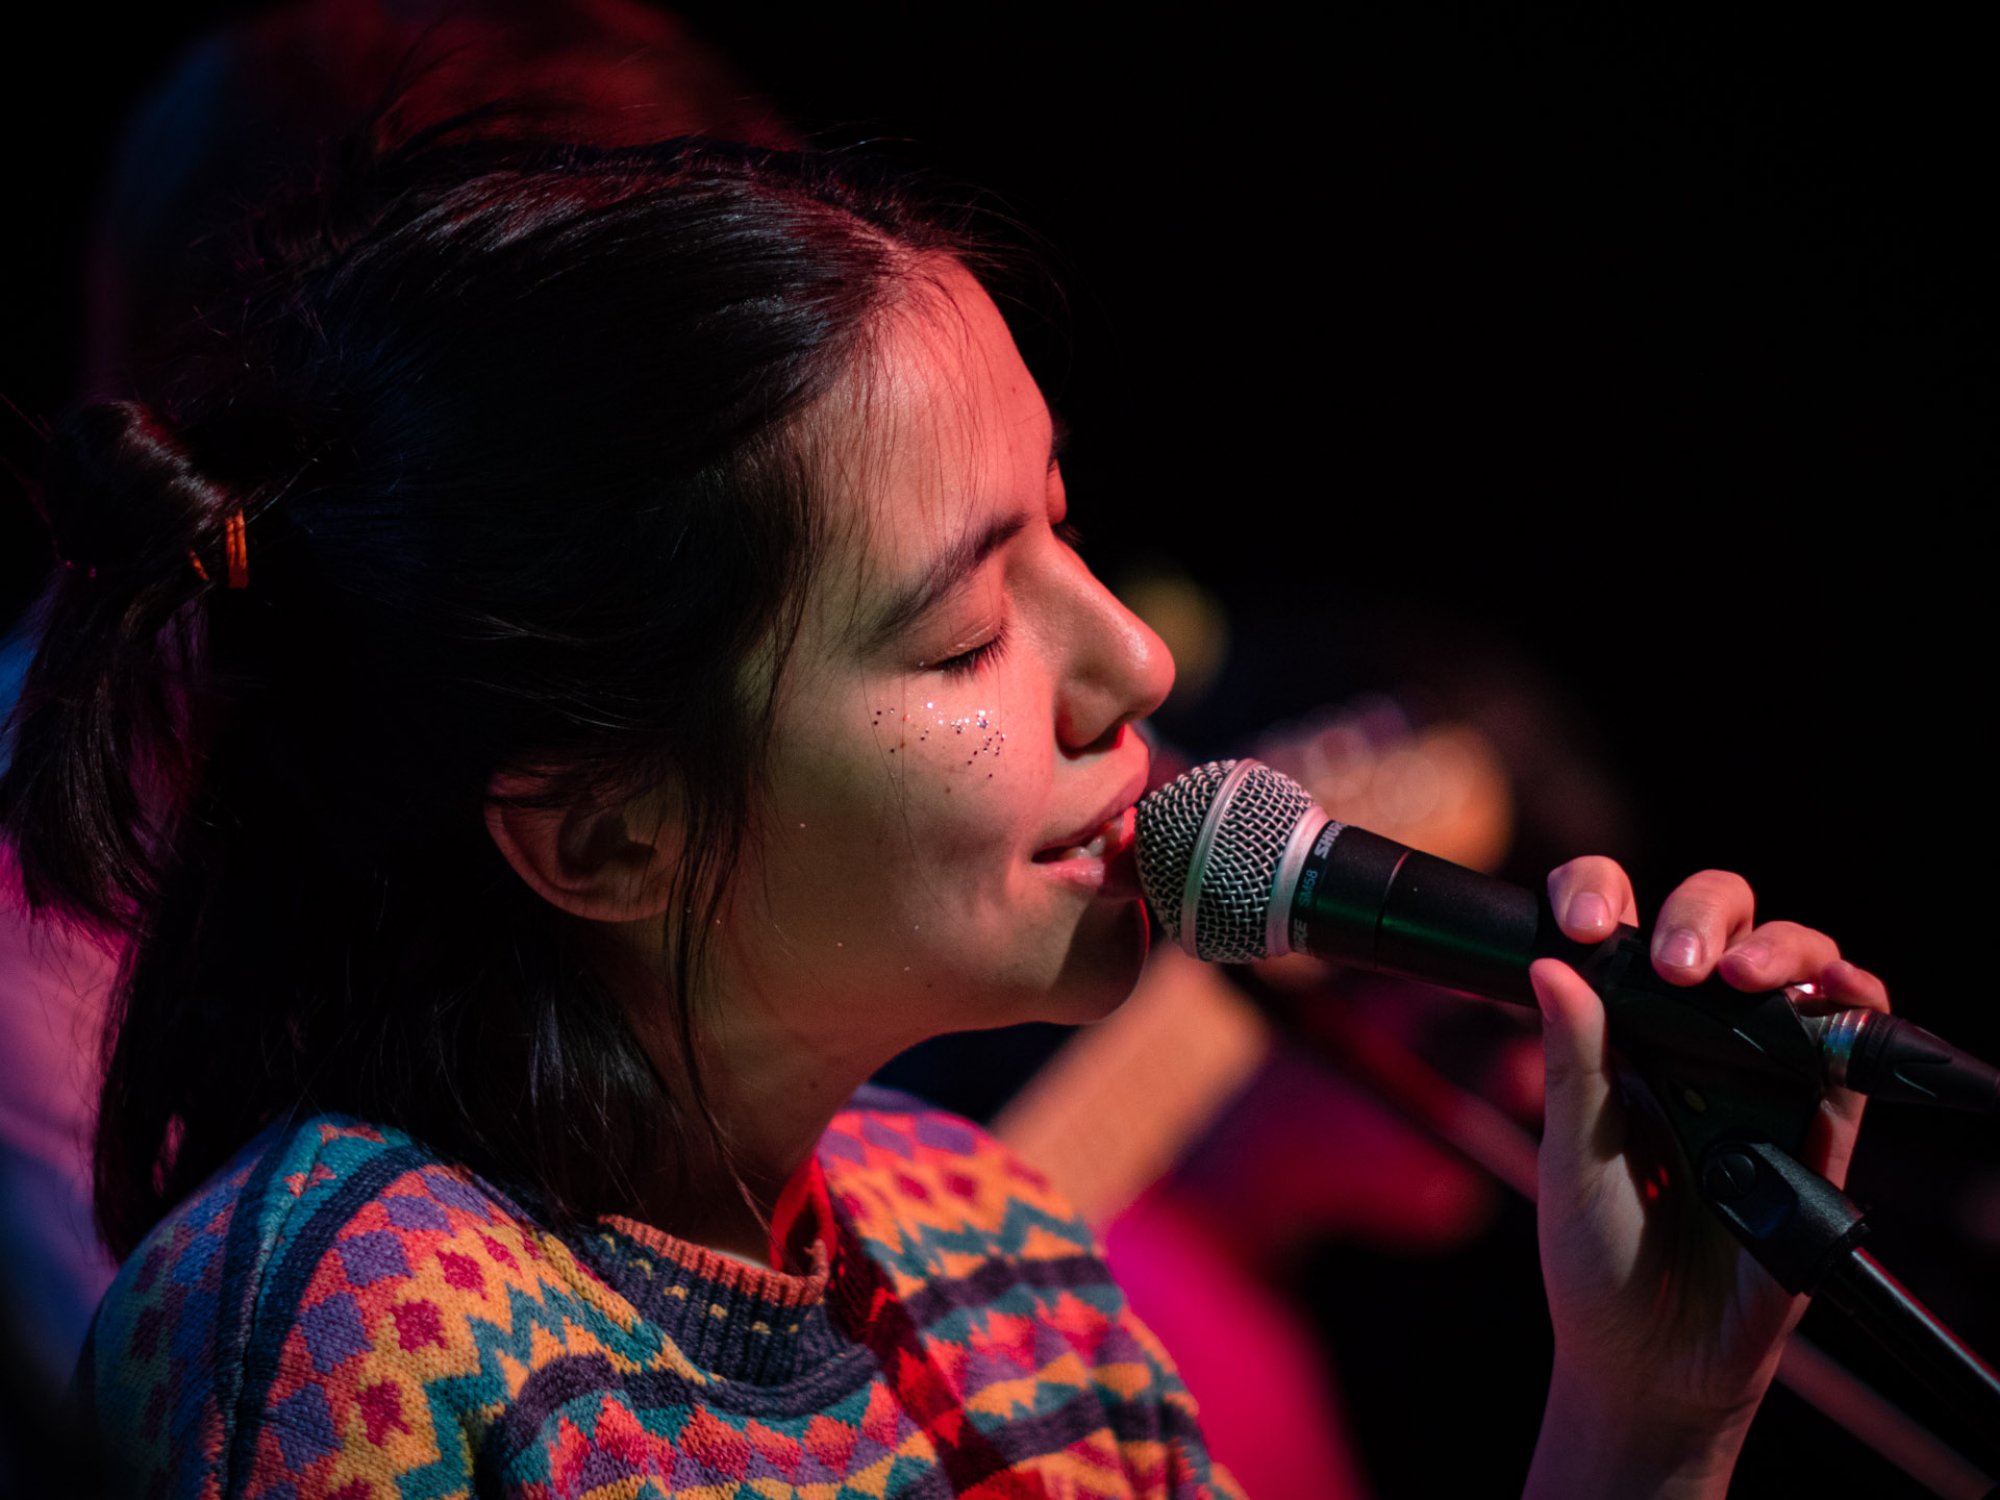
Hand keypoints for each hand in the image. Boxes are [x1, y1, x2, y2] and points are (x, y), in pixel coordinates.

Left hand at [1523, 860, 1889, 1497]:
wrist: (1653, 1358)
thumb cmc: (1595, 1253)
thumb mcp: (1568, 1154)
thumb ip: (1571, 1061)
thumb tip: (1550, 967)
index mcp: (1615, 1027)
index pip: (1615, 927)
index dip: (1601, 896)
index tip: (1586, 924)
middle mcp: (1689, 1034)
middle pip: (1716, 921)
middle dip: (1703, 914)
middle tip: (1678, 961)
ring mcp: (1757, 1071)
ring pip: (1790, 966)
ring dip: (1778, 948)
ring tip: (1741, 977)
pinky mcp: (1816, 1121)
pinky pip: (1847, 1048)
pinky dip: (1849, 1007)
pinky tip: (1828, 997)